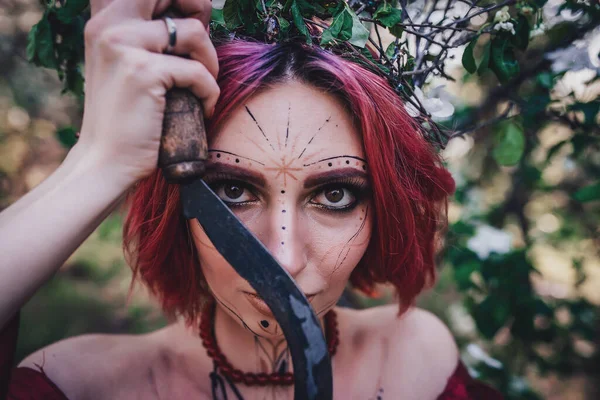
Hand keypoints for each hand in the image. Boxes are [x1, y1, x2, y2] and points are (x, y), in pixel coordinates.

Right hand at [77, 0, 218, 186]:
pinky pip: (198, 72)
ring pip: (194, 32)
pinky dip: (209, 92)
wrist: (106, 160)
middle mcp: (110, 24)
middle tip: (202, 48)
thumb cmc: (126, 117)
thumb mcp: (126, 64)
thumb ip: (148, 36)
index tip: (192, 27)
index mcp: (106, 19)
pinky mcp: (143, 72)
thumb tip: (194, 19)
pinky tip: (200, 109)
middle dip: (200, 10)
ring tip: (202, 87)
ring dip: (210, 62)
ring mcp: (124, 45)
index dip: (180, 1)